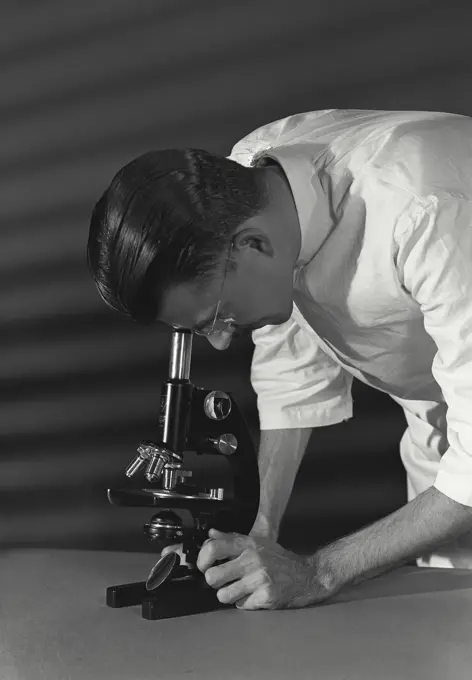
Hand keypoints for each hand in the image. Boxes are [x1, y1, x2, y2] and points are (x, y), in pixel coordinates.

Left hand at [197, 528, 337, 609]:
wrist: (308, 575)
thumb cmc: (280, 560)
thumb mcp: (257, 542)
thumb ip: (232, 538)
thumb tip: (211, 535)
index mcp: (248, 544)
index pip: (213, 548)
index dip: (202, 560)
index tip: (203, 566)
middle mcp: (253, 559)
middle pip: (213, 576)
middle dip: (214, 582)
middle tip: (222, 581)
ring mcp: (260, 578)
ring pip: (223, 595)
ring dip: (229, 596)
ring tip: (239, 590)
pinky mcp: (266, 596)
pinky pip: (241, 605)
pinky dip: (245, 603)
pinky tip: (254, 595)